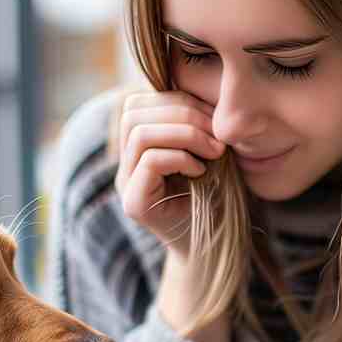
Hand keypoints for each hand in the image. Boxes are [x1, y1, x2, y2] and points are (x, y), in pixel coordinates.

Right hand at [115, 90, 225, 254]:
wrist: (212, 249)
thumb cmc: (214, 198)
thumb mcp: (207, 152)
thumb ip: (195, 124)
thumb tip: (205, 92)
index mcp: (138, 145)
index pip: (140, 101)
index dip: (179, 100)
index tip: (215, 119)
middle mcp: (125, 162)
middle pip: (134, 112)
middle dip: (183, 114)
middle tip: (217, 135)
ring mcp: (125, 183)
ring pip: (140, 133)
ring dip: (185, 135)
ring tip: (214, 151)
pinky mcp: (134, 203)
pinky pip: (149, 161)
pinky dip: (181, 158)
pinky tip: (201, 171)